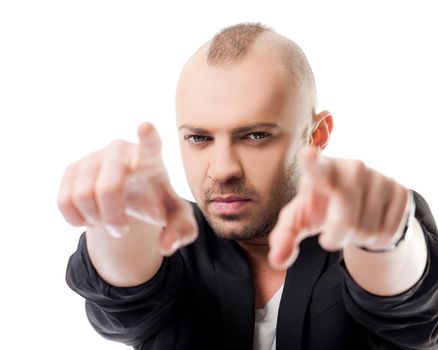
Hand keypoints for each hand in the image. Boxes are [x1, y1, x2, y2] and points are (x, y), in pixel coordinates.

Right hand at [57, 122, 197, 255]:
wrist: (131, 196)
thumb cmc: (157, 201)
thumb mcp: (177, 217)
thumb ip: (183, 231)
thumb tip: (166, 247)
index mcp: (150, 158)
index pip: (150, 144)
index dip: (147, 137)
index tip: (146, 127)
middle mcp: (120, 150)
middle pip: (108, 188)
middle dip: (113, 218)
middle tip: (123, 230)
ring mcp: (93, 157)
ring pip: (82, 197)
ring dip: (96, 221)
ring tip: (108, 220)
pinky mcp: (72, 169)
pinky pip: (64, 201)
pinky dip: (76, 220)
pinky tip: (90, 217)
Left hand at [268, 146, 408, 269]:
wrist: (359, 204)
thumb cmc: (320, 207)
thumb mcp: (299, 220)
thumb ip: (284, 237)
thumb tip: (276, 260)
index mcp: (321, 171)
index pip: (316, 167)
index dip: (312, 162)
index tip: (306, 153)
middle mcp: (351, 168)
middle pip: (345, 221)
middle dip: (335, 237)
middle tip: (331, 233)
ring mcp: (379, 178)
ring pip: (367, 231)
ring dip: (355, 238)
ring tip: (352, 223)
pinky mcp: (400, 192)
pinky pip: (387, 233)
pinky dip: (375, 239)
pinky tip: (370, 223)